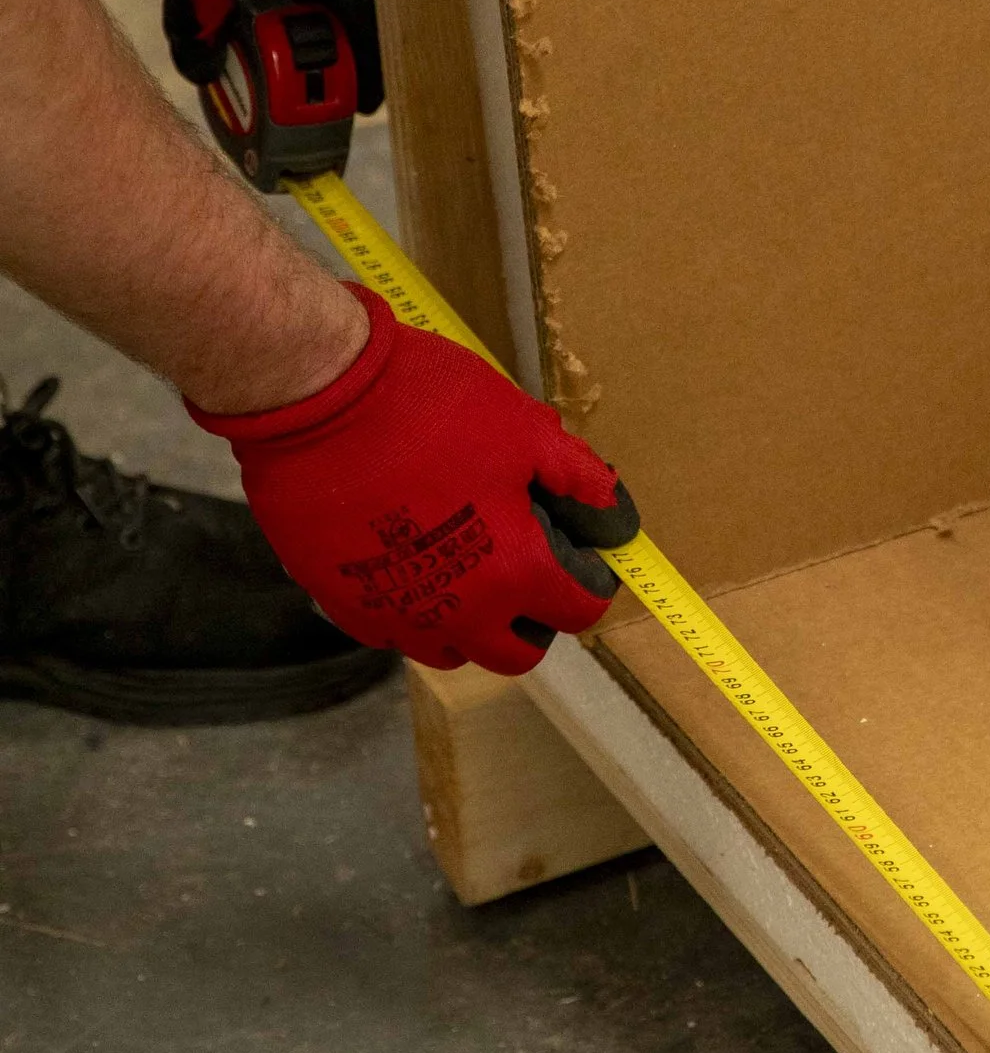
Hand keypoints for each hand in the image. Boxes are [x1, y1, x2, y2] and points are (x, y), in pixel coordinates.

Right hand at [190, 288, 638, 676]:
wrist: (317, 399)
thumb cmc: (428, 406)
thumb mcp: (522, 427)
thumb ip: (574, 476)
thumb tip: (610, 508)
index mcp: (514, 571)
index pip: (578, 612)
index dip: (588, 584)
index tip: (580, 556)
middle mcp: (458, 613)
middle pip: (515, 653)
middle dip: (533, 621)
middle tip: (526, 570)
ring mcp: (395, 617)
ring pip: (451, 650)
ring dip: (471, 624)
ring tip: (466, 567)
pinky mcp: (343, 606)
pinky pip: (392, 631)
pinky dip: (412, 611)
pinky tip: (408, 560)